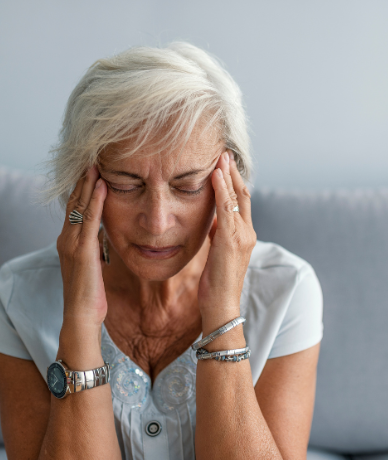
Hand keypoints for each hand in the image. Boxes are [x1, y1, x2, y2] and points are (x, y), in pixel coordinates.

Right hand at [56, 165, 107, 333]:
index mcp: (68, 242)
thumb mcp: (90, 265)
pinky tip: (101, 185)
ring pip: (80, 206)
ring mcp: (71, 244)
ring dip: (88, 184)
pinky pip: (90, 220)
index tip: (90, 171)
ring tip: (95, 164)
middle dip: (83, 180)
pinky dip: (95, 200)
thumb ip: (92, 247)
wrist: (80, 316)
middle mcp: (66, 239)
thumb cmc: (89, 294)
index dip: (81, 189)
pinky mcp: (81, 251)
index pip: (74, 209)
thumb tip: (99, 234)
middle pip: (74, 202)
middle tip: (91, 158)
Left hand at [198, 150, 256, 321]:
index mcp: (244, 235)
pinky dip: (222, 190)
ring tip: (221, 157)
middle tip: (225, 153)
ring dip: (228, 175)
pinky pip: (227, 209)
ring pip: (238, 198)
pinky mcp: (232, 240)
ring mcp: (242, 236)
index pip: (242, 202)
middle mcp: (248, 233)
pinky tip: (215, 175)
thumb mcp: (217, 253)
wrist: (221, 305)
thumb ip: (218, 234)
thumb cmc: (216, 282)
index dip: (235, 182)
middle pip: (244, 195)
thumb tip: (213, 220)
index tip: (225, 165)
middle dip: (234, 173)